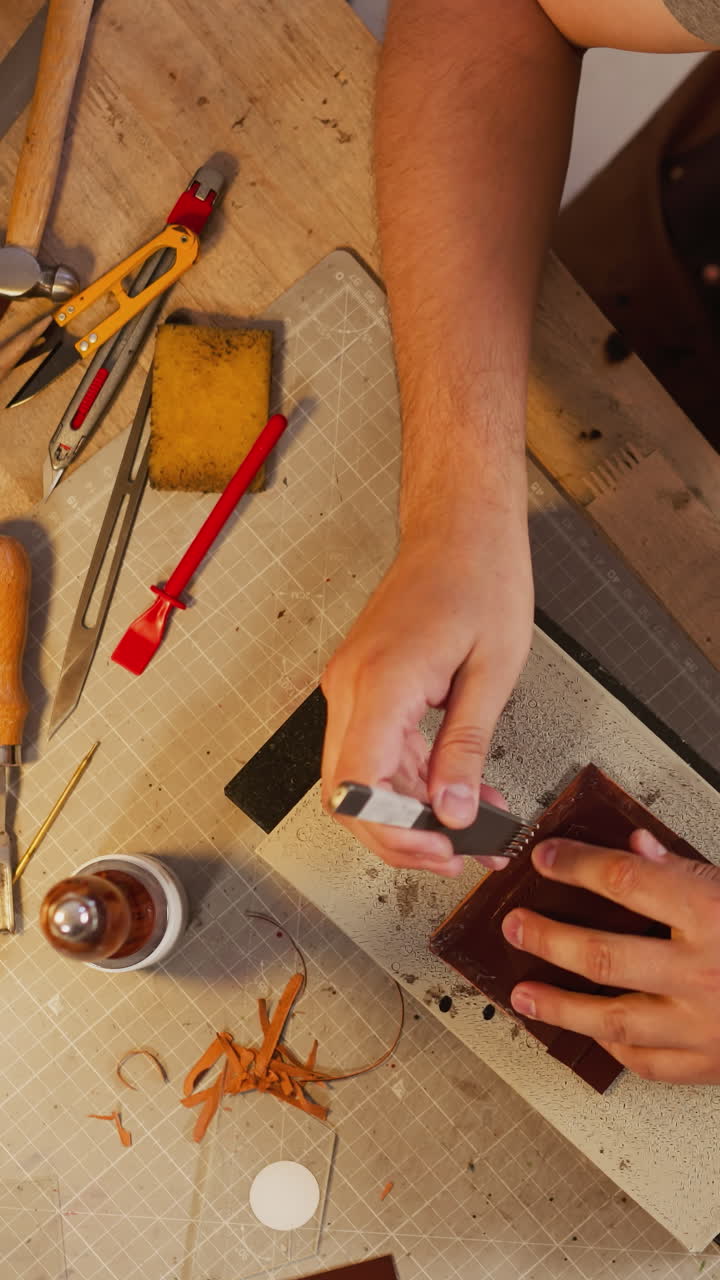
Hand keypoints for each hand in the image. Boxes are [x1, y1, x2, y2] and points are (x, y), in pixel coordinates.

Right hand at [321, 511, 533, 876]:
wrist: (460, 528)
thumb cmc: (480, 577)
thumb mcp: (492, 673)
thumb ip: (466, 750)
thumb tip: (454, 813)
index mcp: (381, 681)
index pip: (359, 787)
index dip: (396, 833)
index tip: (442, 850)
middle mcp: (351, 686)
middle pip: (349, 795)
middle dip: (403, 836)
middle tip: (460, 854)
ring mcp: (351, 686)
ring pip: (361, 780)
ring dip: (412, 812)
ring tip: (475, 828)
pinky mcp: (362, 686)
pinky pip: (374, 751)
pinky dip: (410, 781)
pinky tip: (457, 792)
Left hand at [502, 829, 719, 1083]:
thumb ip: (684, 867)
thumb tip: (636, 844)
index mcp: (711, 912)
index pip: (625, 880)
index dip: (576, 866)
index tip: (545, 859)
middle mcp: (704, 969)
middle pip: (603, 954)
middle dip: (548, 938)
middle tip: (515, 925)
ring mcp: (706, 1023)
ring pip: (614, 1018)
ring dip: (559, 1004)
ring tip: (522, 992)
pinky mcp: (712, 1062)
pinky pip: (650, 1062)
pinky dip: (616, 1047)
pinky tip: (591, 1034)